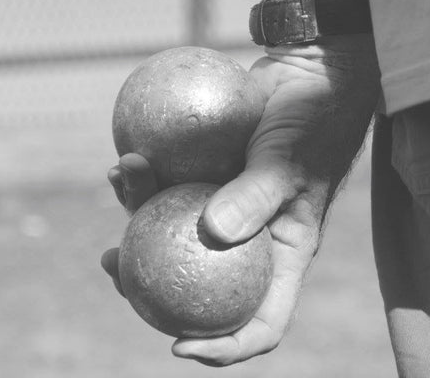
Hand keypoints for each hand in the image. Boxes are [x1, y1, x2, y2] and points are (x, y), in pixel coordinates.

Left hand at [102, 37, 379, 366]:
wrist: (305, 81)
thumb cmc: (311, 124)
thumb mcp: (290, 163)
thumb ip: (257, 196)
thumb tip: (212, 234)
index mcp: (281, 255)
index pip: (261, 321)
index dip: (225, 347)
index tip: (179, 347)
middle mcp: (250, 242)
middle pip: (202, 287)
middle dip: (154, 291)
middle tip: (117, 271)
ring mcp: (225, 211)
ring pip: (175, 235)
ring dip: (137, 221)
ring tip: (117, 185)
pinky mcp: (207, 179)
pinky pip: (170, 192)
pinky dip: (144, 183)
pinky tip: (124, 164)